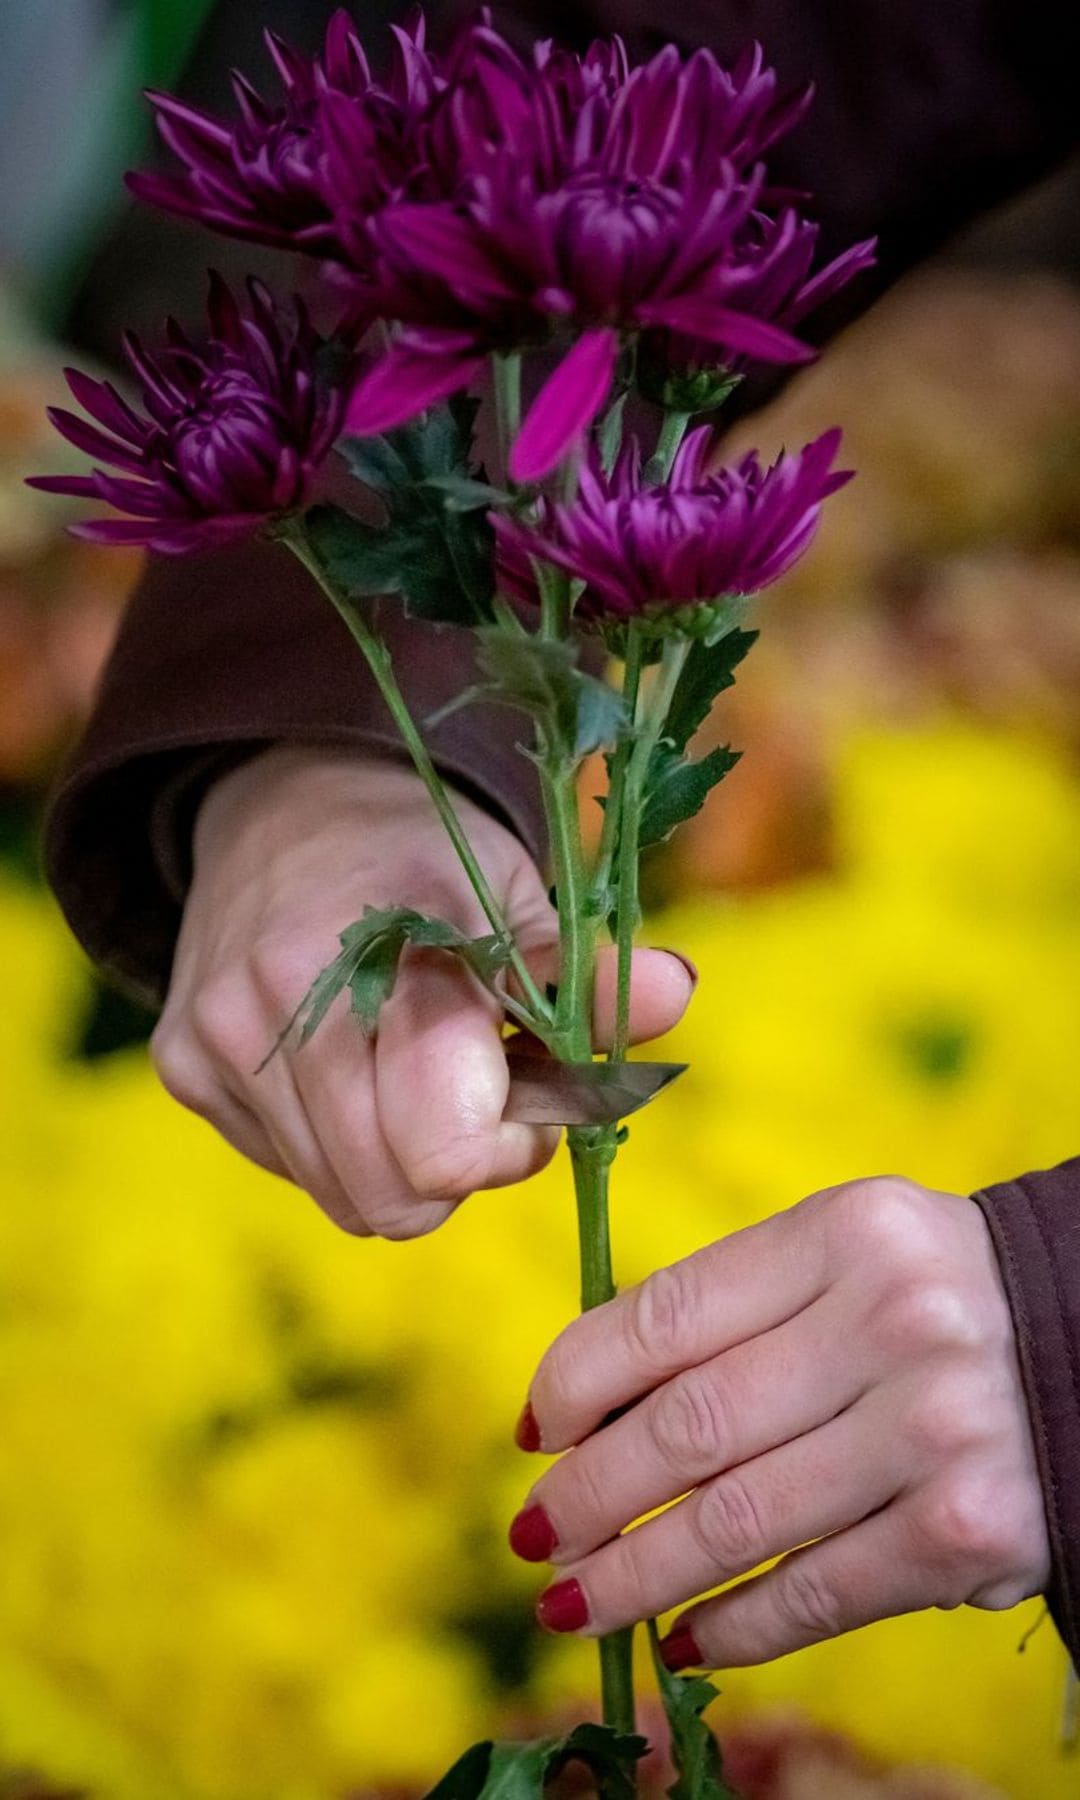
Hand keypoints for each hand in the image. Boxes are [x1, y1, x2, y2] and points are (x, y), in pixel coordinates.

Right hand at [151, 746, 694, 1238]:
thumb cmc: (429, 860)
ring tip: (416, 1073)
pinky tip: (354, 1069)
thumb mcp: (523, 897)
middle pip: (394, 1198)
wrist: (288, 804)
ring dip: (399, 1161)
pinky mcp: (184, 1066)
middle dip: (457, 1167)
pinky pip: (290, 1171)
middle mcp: (287, 998)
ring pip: (341, 1197)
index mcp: (390, 949)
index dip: (507, 1149)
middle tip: (479, 1089)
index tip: (529, 1097)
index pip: (447, 1147)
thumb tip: (677, 991)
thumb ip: (588, 971)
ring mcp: (220, 1037)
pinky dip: (339, 1144)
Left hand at [511, 1176, 1049, 1665]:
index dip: (577, 1381)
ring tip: (572, 1603)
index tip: (536, 1430)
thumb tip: (584, 1408)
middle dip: (588, 1494)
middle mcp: (891, 1322)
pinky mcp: (969, 1533)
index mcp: (843, 1232)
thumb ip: (732, 1309)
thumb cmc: (928, 1297)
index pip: (666, 1313)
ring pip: (737, 1522)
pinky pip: (816, 1593)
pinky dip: (735, 1626)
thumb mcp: (843, 1256)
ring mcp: (935, 1430)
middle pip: (688, 1426)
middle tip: (535, 1534)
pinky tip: (685, 1638)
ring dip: (634, 1576)